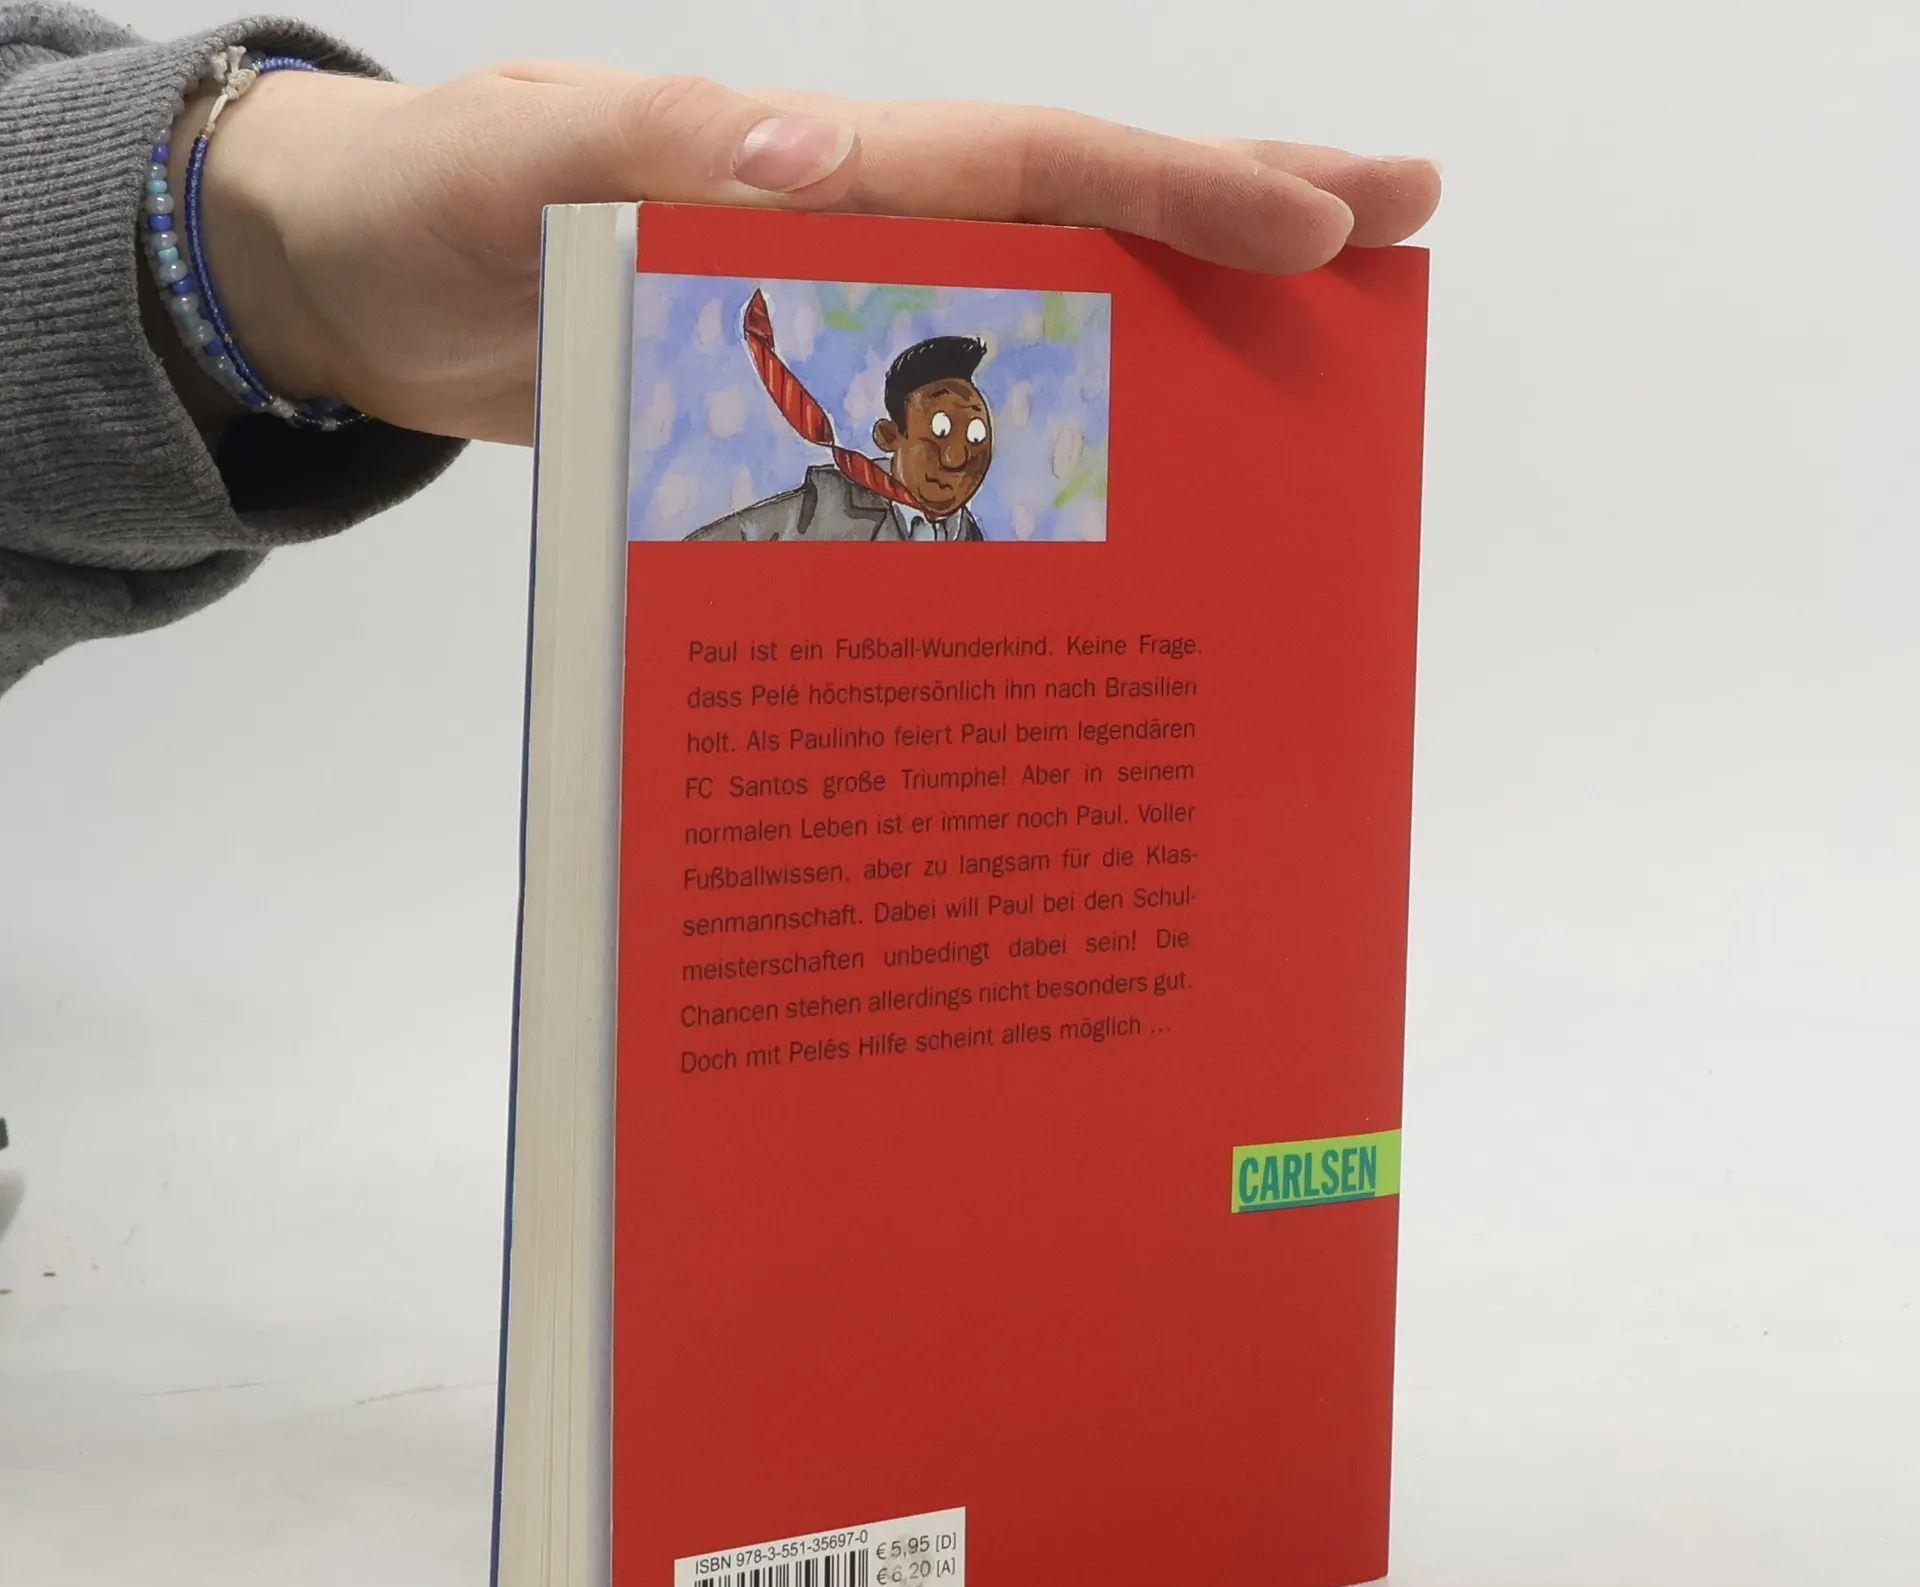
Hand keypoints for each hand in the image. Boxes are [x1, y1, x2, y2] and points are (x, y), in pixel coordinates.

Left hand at [181, 64, 1440, 445]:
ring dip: (1169, 355)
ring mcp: (844, 330)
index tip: (1323, 219)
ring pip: (1038, 336)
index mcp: (818, 171)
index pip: (1029, 167)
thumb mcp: (523, 175)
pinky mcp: (809, 411)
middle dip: (1239, 231)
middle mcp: (860, 241)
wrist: (373, 298)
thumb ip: (649, 162)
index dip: (1176, 191)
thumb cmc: (438, 213)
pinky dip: (1036, 465)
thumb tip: (809, 165)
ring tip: (1301, 397)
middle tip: (1397, 242)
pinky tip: (1106, 522)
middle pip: (1080, 232)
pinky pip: (946, 436)